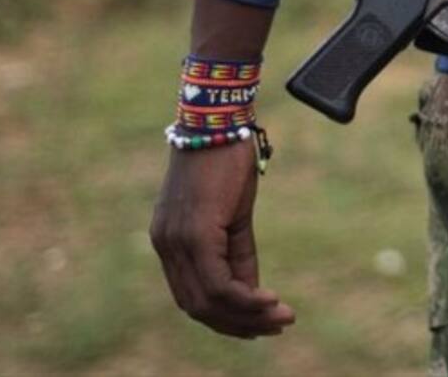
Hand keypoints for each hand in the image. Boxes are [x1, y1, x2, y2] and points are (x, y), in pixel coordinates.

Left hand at [150, 140, 294, 337]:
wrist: (218, 120)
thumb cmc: (226, 159)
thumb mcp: (234, 212)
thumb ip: (237, 253)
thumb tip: (251, 292)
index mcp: (170, 240)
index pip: (192, 295)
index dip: (225, 317)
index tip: (258, 323)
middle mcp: (166, 245)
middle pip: (197, 306)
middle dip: (238, 324)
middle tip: (275, 327)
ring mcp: (176, 241)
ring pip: (207, 301)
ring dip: (246, 316)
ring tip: (281, 317)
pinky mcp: (194, 233)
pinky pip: (218, 283)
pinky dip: (245, 299)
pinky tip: (269, 299)